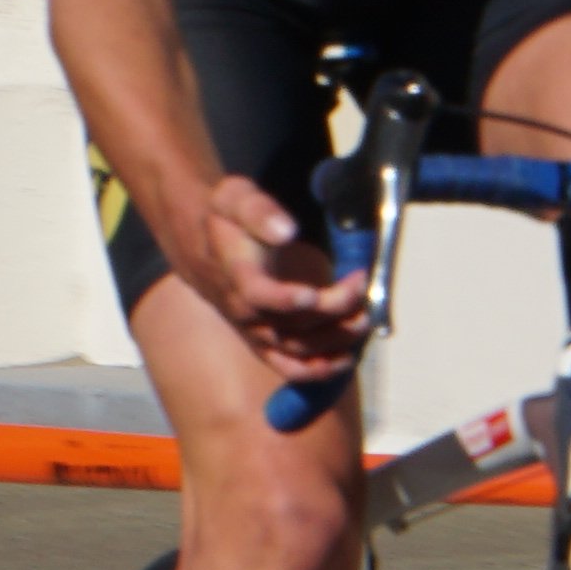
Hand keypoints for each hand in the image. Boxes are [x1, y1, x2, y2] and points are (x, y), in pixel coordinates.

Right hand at [169, 173, 368, 389]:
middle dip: (331, 308)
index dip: (283, 299)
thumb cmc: (226, 221)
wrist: (204, 249)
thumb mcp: (235, 199)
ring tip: (366, 316)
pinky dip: (318, 370)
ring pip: (297, 348)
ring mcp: (255, 332)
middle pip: (290, 323)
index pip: (257, 296)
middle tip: (361, 283)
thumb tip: (286, 229)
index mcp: (236, 276)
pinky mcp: (264, 344)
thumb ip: (259, 212)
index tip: (313, 294)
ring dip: (335, 338)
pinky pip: (290, 367)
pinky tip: (346, 359)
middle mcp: (245, 313)